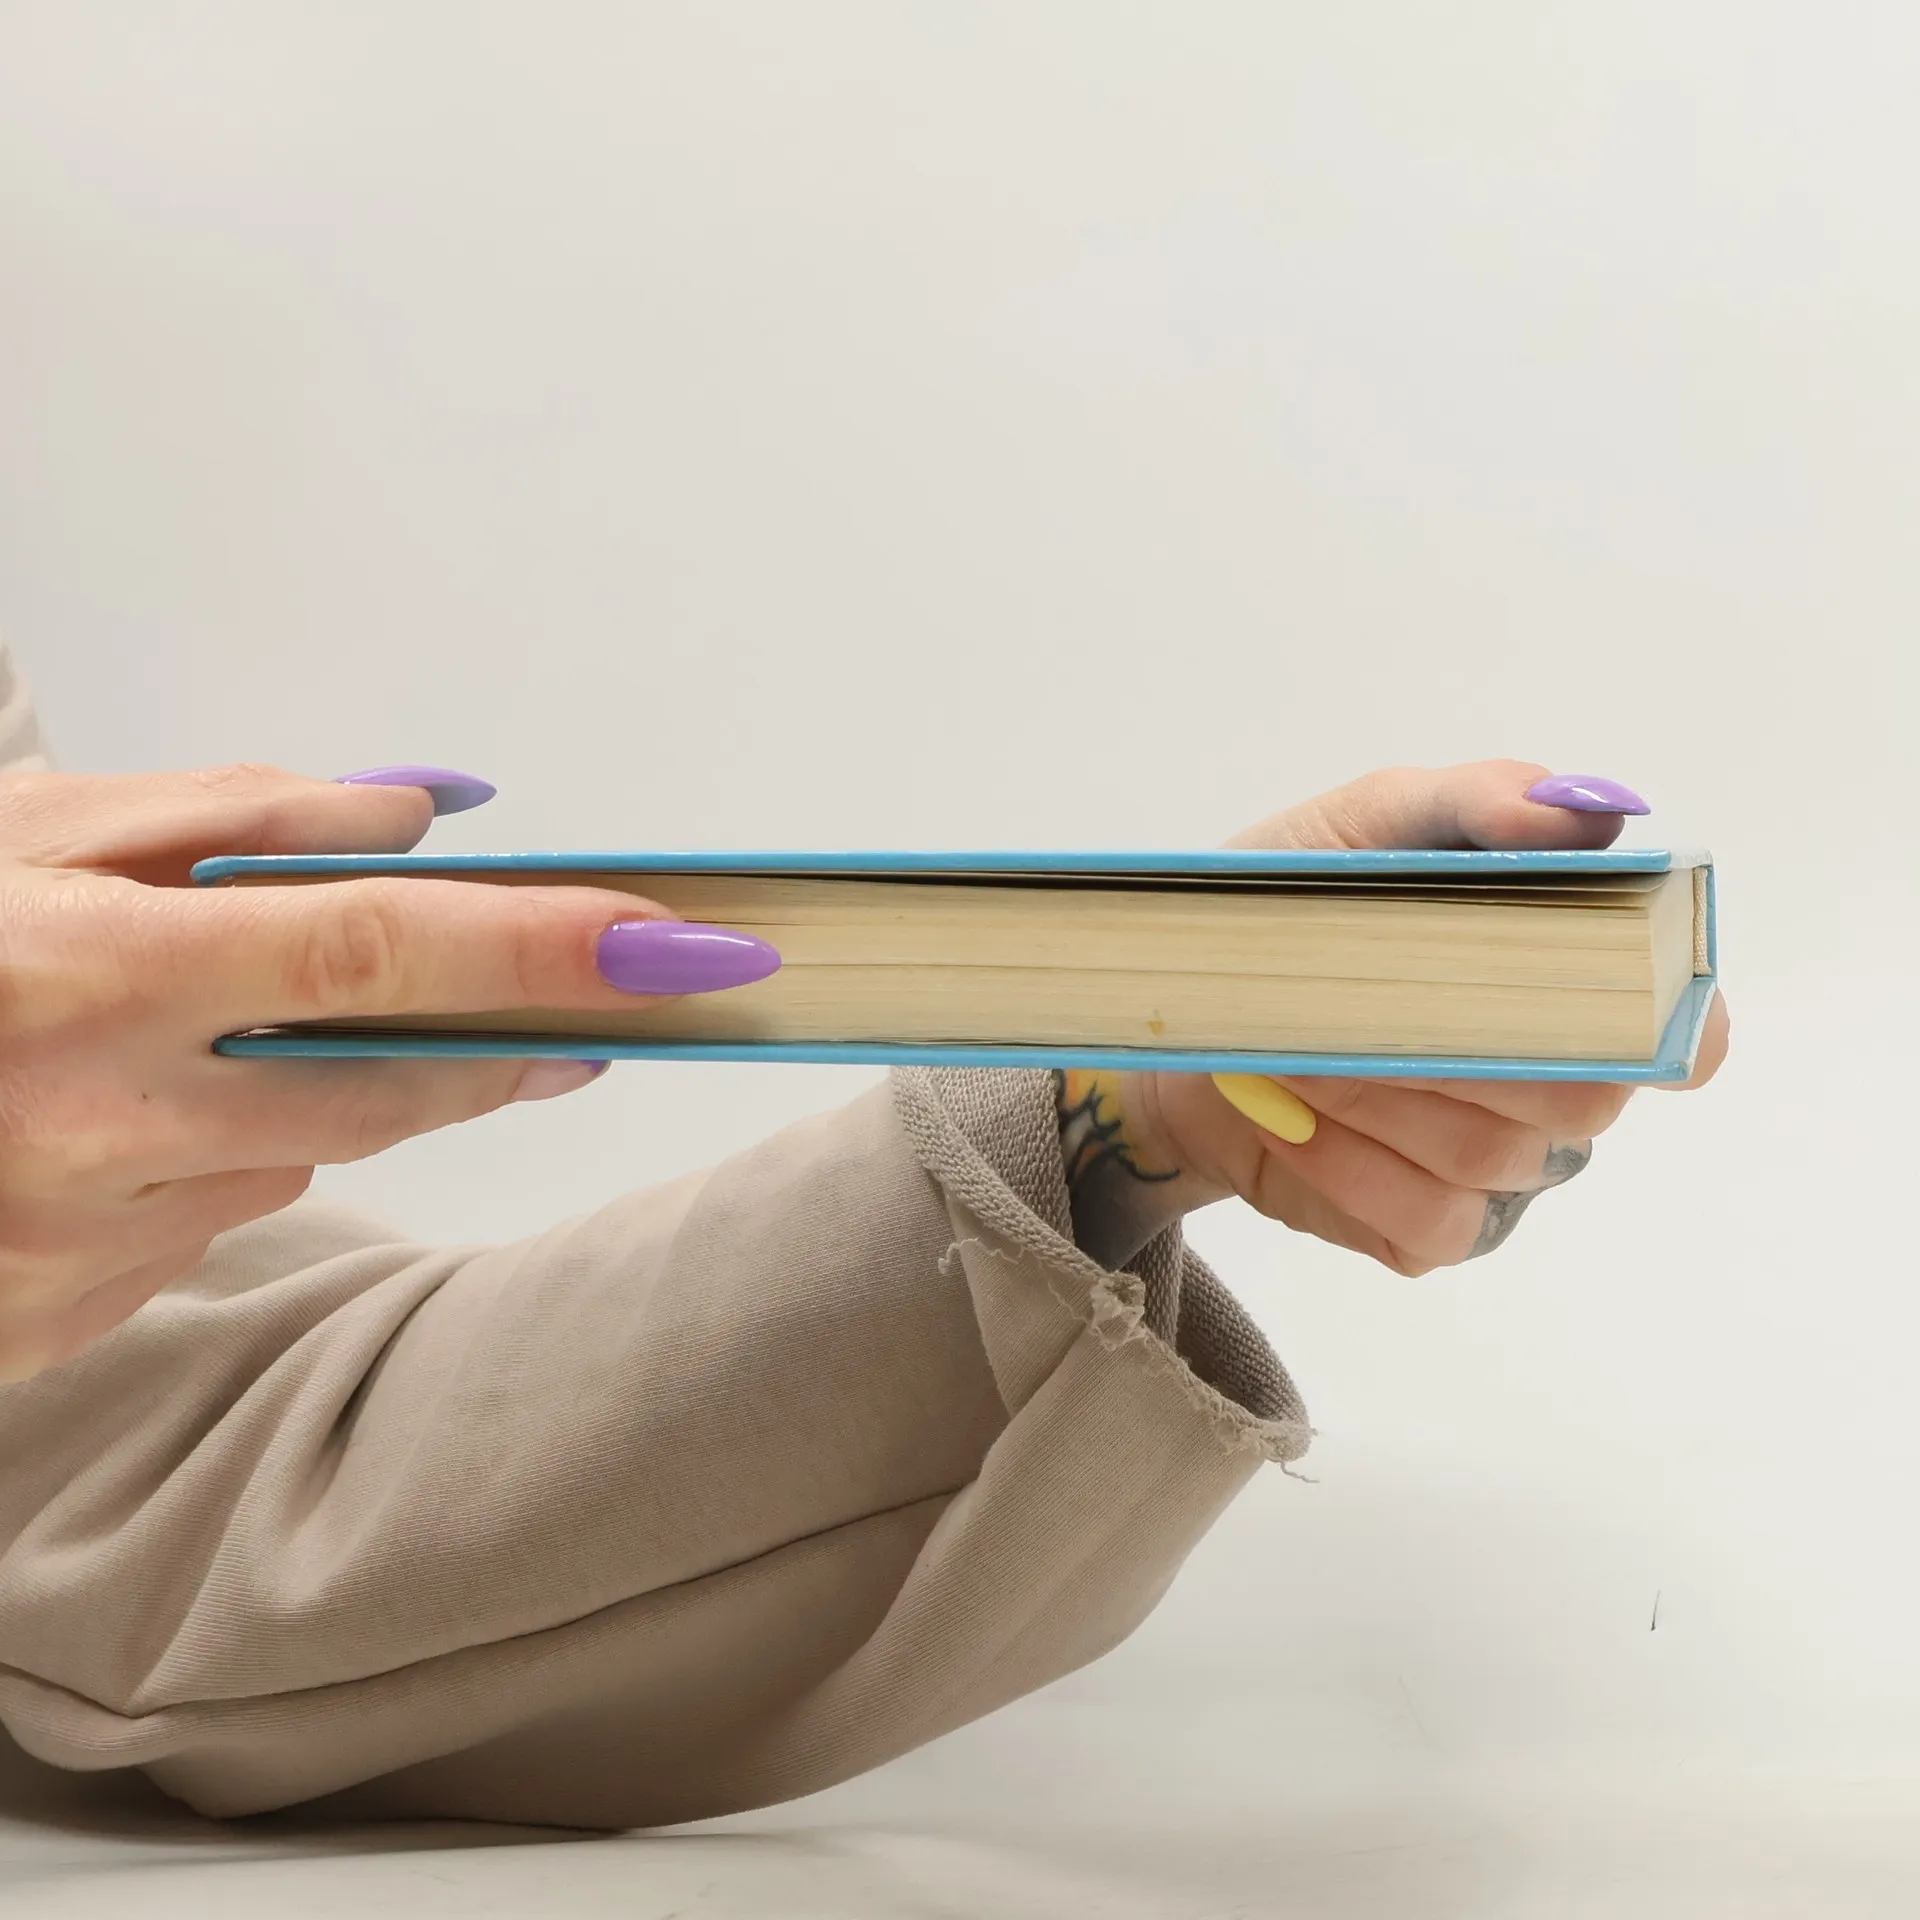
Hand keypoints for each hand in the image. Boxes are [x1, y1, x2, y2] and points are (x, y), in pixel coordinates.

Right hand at [0, 763, 778, 1382]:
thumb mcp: (26, 831)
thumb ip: (238, 812)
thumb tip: (426, 812)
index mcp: (92, 973)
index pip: (380, 952)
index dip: (542, 948)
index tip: (671, 945)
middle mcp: (100, 1120)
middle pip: (389, 1083)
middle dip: (506, 1042)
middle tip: (591, 1008)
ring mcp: (84, 1237)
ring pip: (301, 1153)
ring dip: (313, 1090)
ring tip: (206, 1032)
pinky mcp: (64, 1314)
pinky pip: (213, 1221)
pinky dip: (214, 1158)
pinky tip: (121, 1117)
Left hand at [1057, 761, 1729, 1271]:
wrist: (1187, 1007)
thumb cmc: (1295, 908)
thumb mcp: (1369, 823)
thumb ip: (1481, 801)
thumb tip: (1589, 814)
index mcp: (1577, 985)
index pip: (1686, 1034)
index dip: (1664, 1027)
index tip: (1587, 993)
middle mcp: (1559, 1085)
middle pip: (1585, 1098)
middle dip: (1467, 1046)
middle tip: (1361, 1003)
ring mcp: (1502, 1168)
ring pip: (1497, 1158)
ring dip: (1383, 1096)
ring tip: (1296, 1047)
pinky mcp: (1429, 1228)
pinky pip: (1434, 1223)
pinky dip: (1352, 1170)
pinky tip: (1294, 1121)